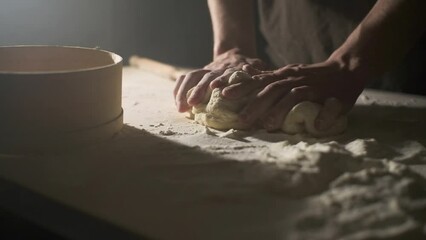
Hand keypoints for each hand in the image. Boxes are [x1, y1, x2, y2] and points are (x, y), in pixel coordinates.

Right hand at [173, 48, 265, 112]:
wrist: (234, 54)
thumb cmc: (248, 66)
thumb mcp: (257, 66)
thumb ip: (256, 69)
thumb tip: (251, 71)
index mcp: (230, 69)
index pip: (223, 73)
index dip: (218, 80)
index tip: (213, 88)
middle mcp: (215, 70)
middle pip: (204, 77)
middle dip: (196, 90)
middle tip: (191, 104)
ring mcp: (204, 71)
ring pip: (190, 77)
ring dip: (183, 92)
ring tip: (180, 108)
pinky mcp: (197, 75)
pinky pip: (184, 79)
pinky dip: (178, 90)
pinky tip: (176, 103)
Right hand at [220, 59, 369, 130]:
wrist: (345, 68)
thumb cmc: (342, 91)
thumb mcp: (343, 104)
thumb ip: (330, 114)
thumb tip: (318, 124)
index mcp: (309, 88)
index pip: (291, 98)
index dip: (278, 111)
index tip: (266, 126)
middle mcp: (294, 79)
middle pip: (271, 89)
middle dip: (255, 105)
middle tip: (241, 120)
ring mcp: (286, 73)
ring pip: (262, 80)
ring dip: (243, 88)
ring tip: (225, 95)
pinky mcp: (282, 71)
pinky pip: (262, 73)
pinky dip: (247, 77)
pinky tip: (233, 79)